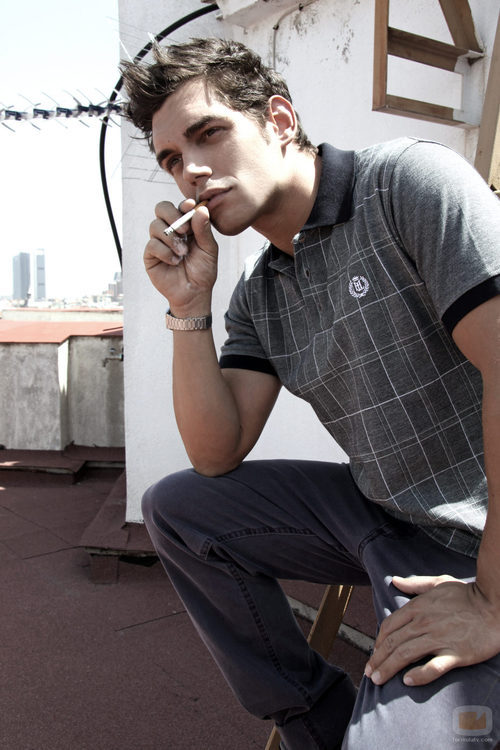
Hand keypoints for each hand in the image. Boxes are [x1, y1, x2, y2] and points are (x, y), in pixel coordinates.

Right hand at [144, 199, 218, 313]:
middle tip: (185, 230)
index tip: (190, 206)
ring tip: (183, 253)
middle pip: (161, 208)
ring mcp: (159, 242)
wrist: (194, 293)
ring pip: (155, 225)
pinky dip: (165, 252)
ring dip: (171, 239)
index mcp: (186, 226)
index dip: (183, 204)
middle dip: (172, 215)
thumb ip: (204, 230)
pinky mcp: (150, 255)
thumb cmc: (203, 271)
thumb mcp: (209, 249)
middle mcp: (171, 230)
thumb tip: (200, 209)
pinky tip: (174, 261)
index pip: (179, 206)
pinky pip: (152, 244)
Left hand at [364, 574, 499, 686]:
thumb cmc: (467, 594)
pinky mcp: (456, 653)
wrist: (494, 605)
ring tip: (378, 680)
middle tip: (369, 673)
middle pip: (393, 642)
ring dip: (388, 669)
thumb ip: (415, 584)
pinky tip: (408, 681)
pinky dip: (419, 675)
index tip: (374, 653)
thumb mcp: (439, 583)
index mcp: (418, 607)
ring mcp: (439, 638)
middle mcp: (424, 623)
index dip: (378, 641)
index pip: (389, 625)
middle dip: (377, 659)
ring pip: (406, 655)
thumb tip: (395, 581)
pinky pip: (433, 667)